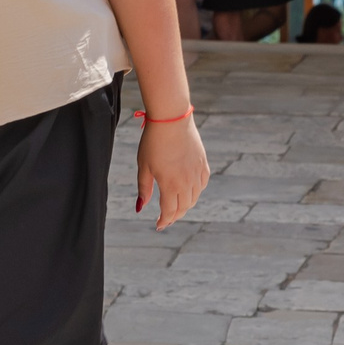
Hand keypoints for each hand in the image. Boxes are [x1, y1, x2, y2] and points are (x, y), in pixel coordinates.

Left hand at [135, 115, 209, 230]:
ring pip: (194, 198)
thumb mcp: (144, 166)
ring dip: (185, 205)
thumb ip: (144, 189)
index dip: (164, 221)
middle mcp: (186, 183)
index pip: (169, 212)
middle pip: (183, 208)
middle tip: (166, 217)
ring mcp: (197, 173)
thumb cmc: (153, 142)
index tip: (159, 225)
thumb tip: (140, 208)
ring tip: (176, 205)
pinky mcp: (203, 164)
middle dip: (174, 215)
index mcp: (170, 185)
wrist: (171, 119)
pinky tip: (188, 190)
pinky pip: (201, 184)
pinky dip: (195, 191)